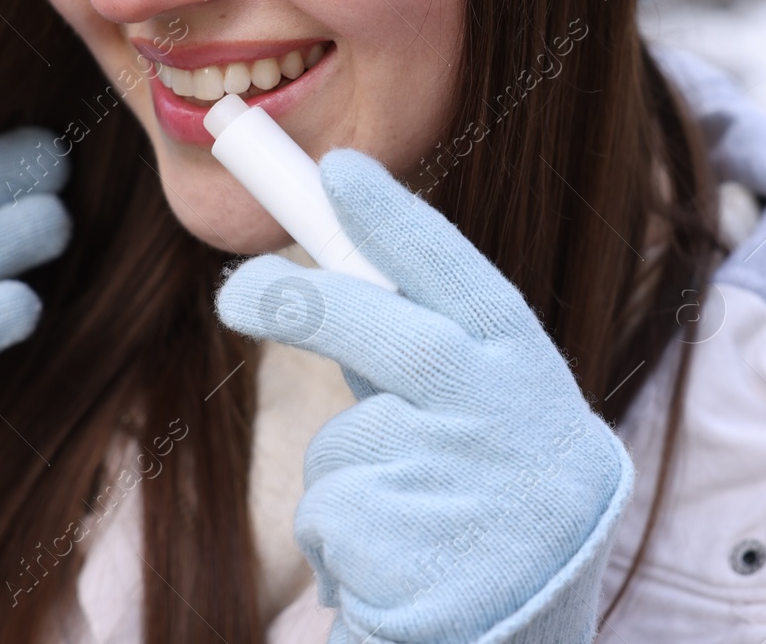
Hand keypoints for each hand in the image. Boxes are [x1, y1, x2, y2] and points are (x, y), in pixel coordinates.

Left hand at [216, 150, 632, 643]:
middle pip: (394, 337)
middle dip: (310, 305)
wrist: (528, 636)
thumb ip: (421, 351)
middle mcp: (511, 424)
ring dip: (348, 474)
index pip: (465, 279)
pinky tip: (398, 570)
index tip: (336, 169)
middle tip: (234, 293)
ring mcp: (466, 493)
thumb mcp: (487, 414)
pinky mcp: (416, 561)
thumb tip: (314, 279)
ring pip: (348, 446)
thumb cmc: (496, 500)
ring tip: (410, 519)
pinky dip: (340, 539)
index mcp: (530, 374)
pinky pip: (333, 516)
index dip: (399, 222)